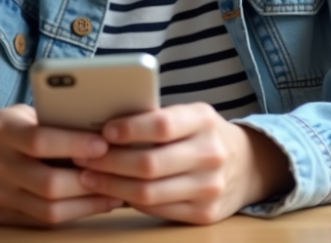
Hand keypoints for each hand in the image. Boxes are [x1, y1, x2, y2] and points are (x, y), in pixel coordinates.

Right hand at [0, 105, 123, 226]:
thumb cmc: (12, 129)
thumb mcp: (25, 114)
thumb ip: (55, 120)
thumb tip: (104, 127)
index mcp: (2, 131)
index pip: (39, 141)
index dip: (73, 144)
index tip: (104, 143)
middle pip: (47, 183)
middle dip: (88, 179)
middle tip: (118, 172)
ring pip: (49, 209)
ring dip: (88, 202)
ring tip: (117, 191)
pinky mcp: (4, 217)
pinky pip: (45, 221)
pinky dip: (77, 213)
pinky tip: (99, 202)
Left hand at [71, 102, 292, 224]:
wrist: (248, 166)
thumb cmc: (203, 134)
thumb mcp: (190, 115)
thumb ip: (157, 118)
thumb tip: (103, 125)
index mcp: (204, 120)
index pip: (162, 125)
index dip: (129, 129)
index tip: (103, 132)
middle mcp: (211, 154)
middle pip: (149, 164)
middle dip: (109, 162)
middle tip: (81, 158)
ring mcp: (209, 188)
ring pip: (148, 193)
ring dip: (111, 186)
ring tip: (88, 177)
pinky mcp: (204, 214)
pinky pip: (157, 210)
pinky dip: (129, 201)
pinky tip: (112, 192)